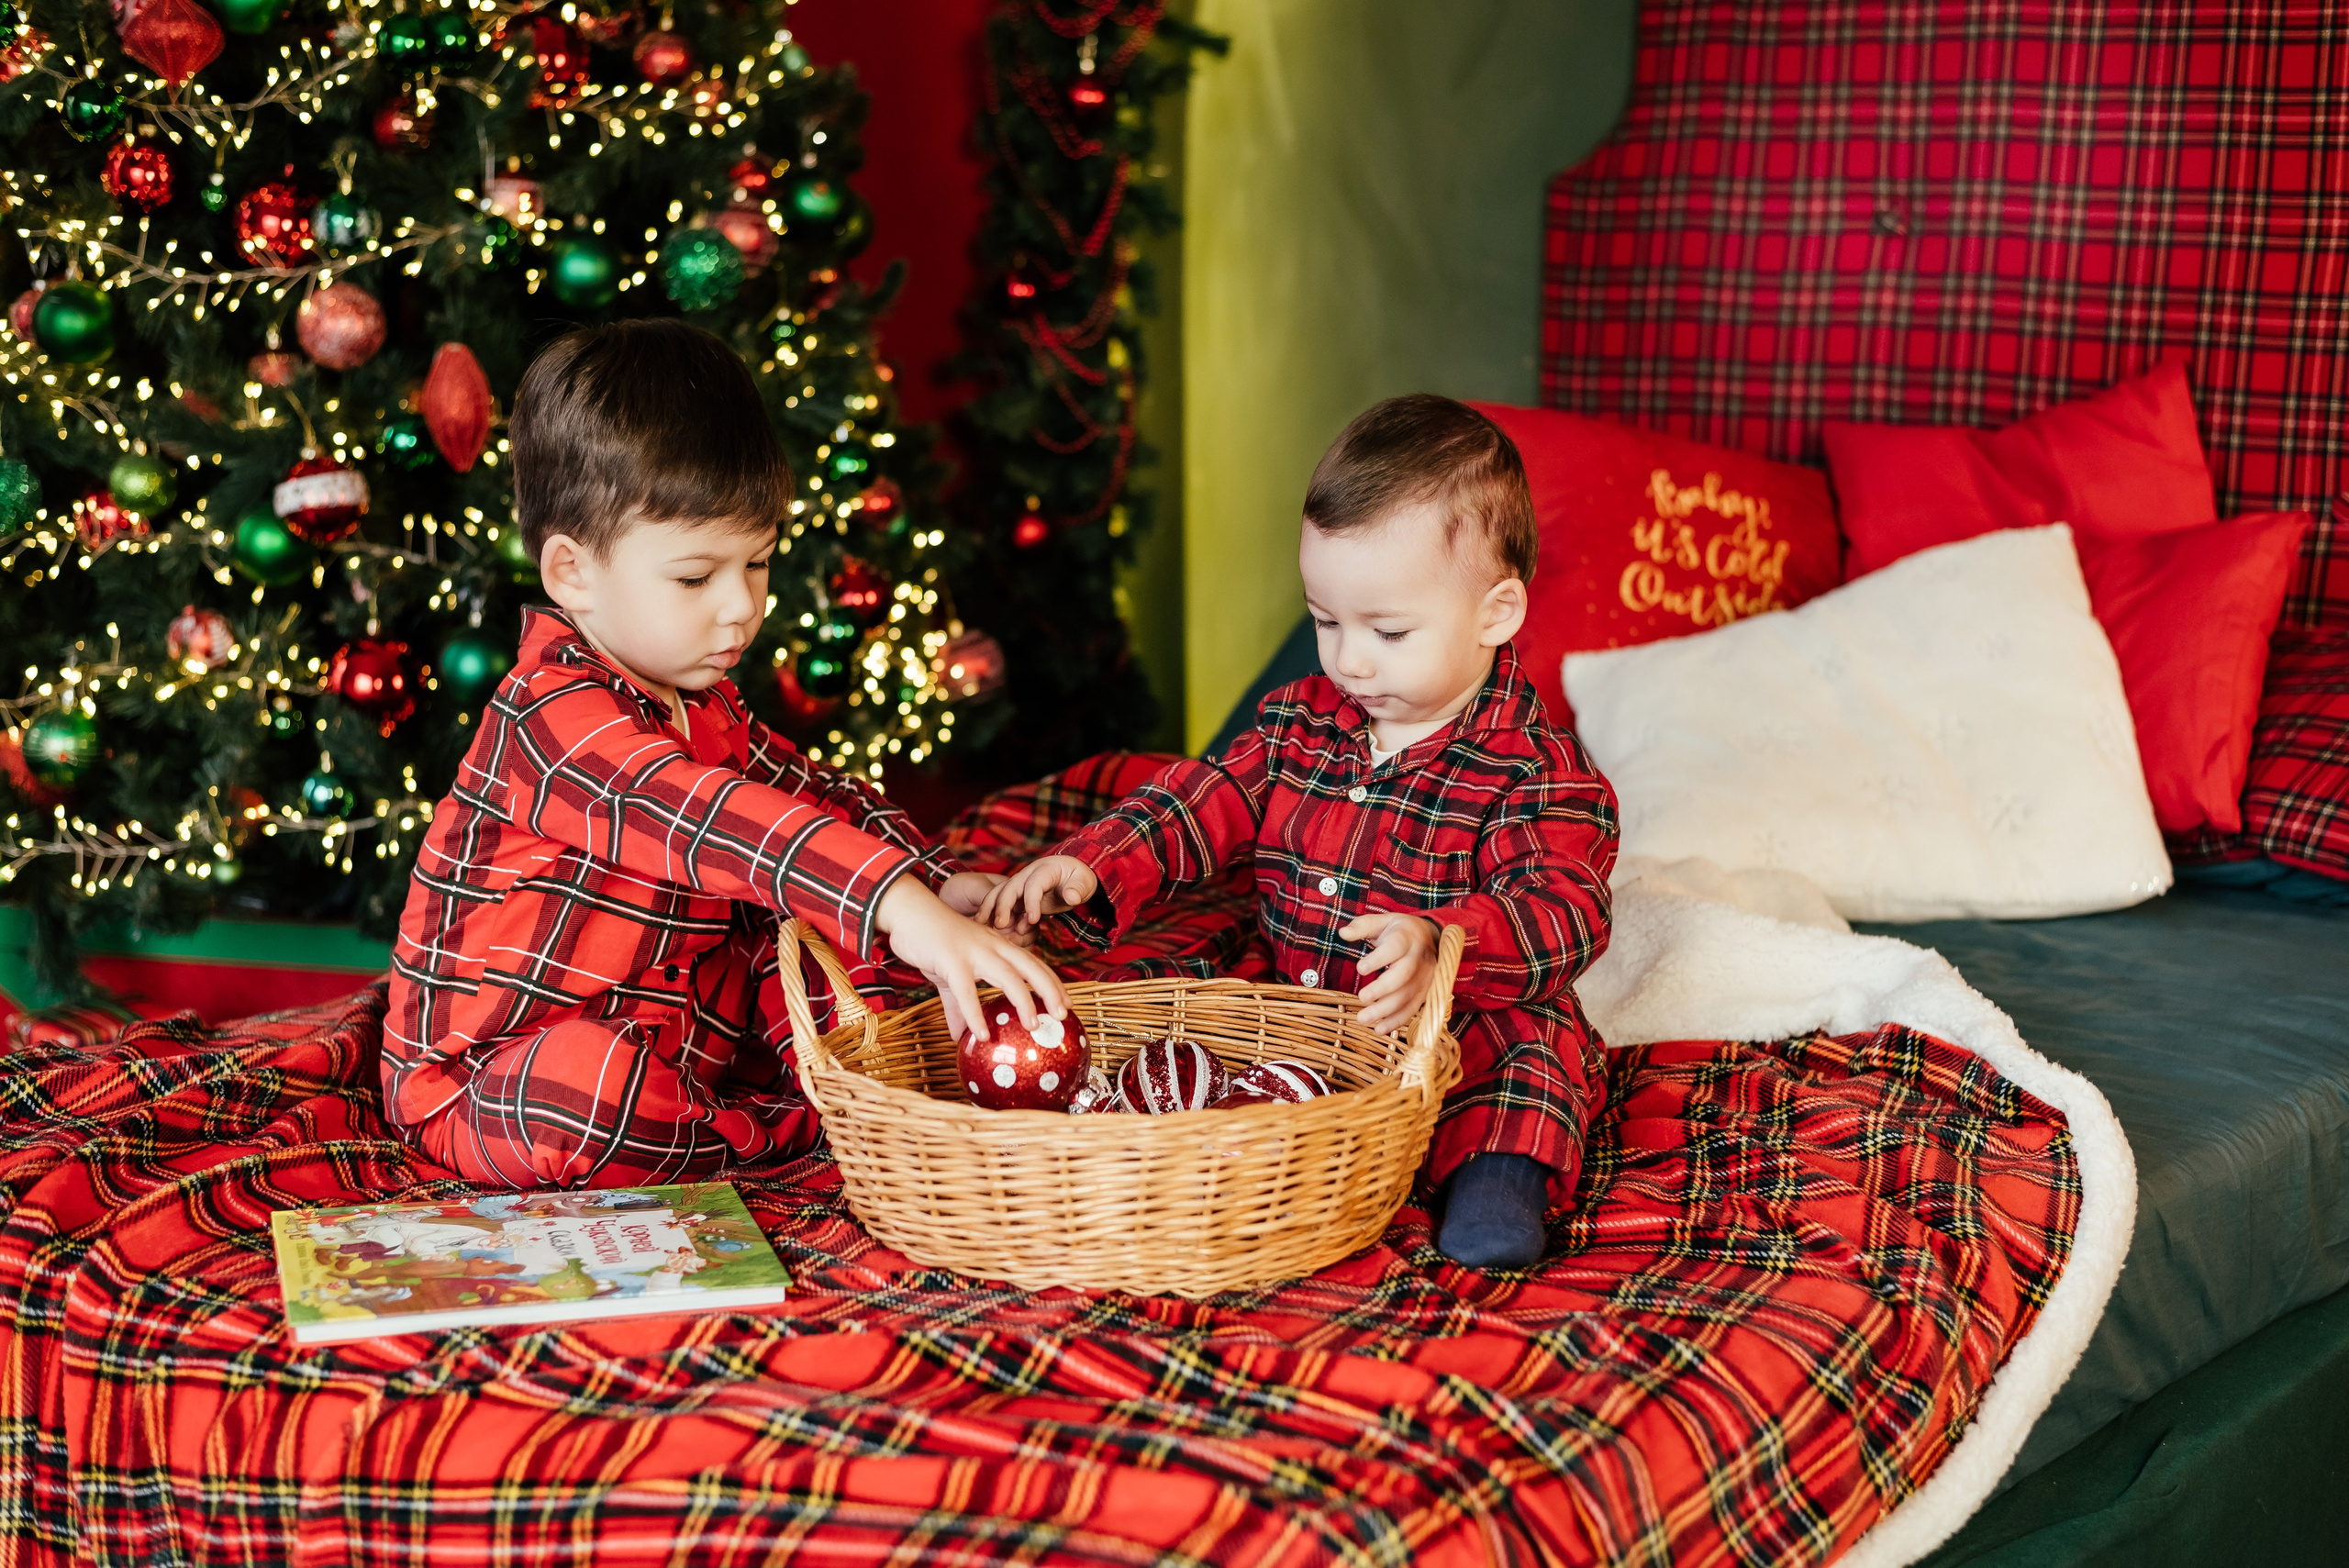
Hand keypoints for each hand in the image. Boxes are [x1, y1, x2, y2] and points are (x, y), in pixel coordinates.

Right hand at [876, 878, 1067, 1041]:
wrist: (910, 913)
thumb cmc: (934, 942)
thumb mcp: (952, 976)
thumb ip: (960, 1006)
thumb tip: (960, 1036)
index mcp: (998, 946)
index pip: (1033, 964)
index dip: (1052, 983)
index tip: (1067, 1004)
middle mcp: (993, 946)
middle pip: (1031, 967)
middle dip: (1051, 990)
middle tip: (1063, 1015)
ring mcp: (973, 952)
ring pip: (1008, 977)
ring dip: (1023, 1002)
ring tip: (1033, 1027)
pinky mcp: (951, 960)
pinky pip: (967, 991)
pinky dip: (974, 1014)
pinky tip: (980, 1035)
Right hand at [979, 855, 1098, 932]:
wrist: (1071, 874)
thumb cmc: (1078, 878)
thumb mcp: (1084, 882)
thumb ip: (1077, 890)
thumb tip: (1072, 898)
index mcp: (1045, 869)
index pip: (1034, 884)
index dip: (1032, 901)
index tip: (1033, 920)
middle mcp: (1028, 874)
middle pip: (1010, 887)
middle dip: (1003, 905)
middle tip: (1000, 924)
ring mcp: (1020, 883)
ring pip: (1000, 892)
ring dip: (990, 908)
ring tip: (981, 924)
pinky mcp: (1017, 895)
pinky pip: (1001, 902)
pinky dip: (992, 912)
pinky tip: (985, 926)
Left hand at [1340, 911, 1440, 1033]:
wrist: (1431, 938)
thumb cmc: (1400, 931)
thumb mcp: (1382, 921)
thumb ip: (1362, 926)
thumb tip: (1343, 934)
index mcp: (1407, 937)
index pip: (1395, 947)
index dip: (1379, 959)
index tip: (1360, 969)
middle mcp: (1419, 958)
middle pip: (1404, 975)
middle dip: (1382, 989)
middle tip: (1361, 998)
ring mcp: (1425, 977)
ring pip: (1408, 996)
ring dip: (1386, 1011)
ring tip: (1363, 1019)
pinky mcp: (1426, 991)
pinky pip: (1413, 1008)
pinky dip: (1397, 1021)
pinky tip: (1379, 1029)